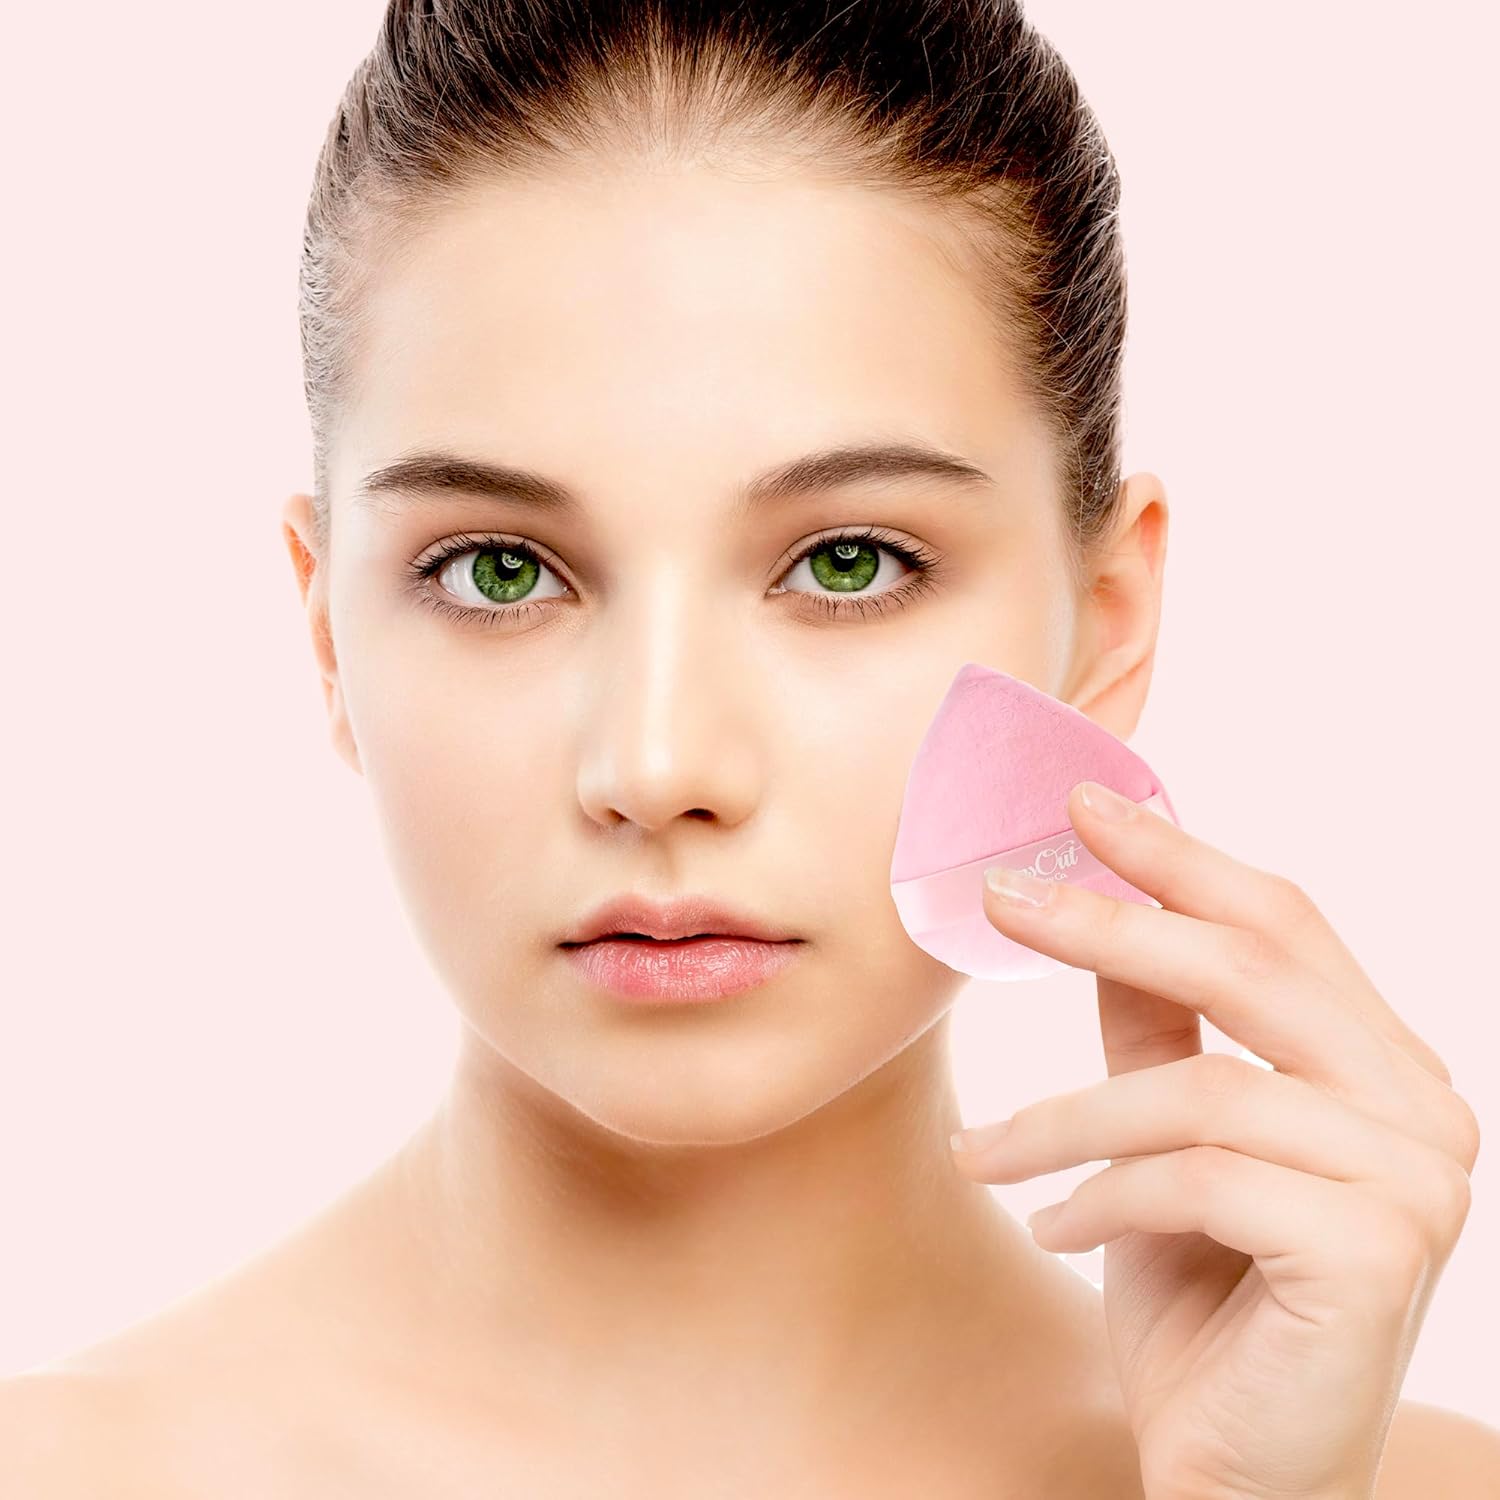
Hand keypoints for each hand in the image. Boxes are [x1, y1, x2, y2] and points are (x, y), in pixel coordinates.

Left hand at [949, 780, 1480, 1499]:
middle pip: (1251, 971)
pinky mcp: (1374, 1252)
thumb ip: (1152, 1030)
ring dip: (1063, 1119)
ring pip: (1200, 1089)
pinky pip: (1196, 1179)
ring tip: (984, 1156)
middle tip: (1002, 896)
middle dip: (1112, 924)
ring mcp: (1416, 1181)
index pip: (1284, 926)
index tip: (1080, 804)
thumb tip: (1091, 900)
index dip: (1180, 856)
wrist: (1240, 1476)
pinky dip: (1098, 1195)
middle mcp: (1424, 1110)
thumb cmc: (1206, 1301)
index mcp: (1383, 1066)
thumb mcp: (1164, 1143)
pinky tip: (1048, 1227)